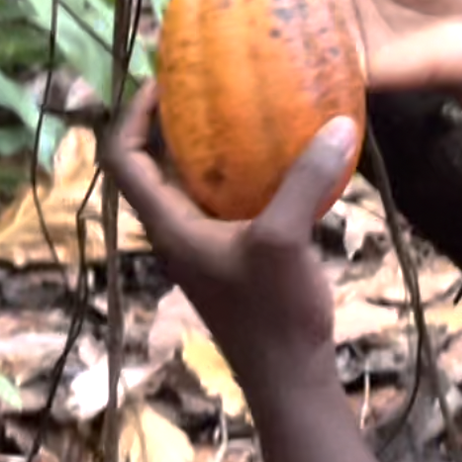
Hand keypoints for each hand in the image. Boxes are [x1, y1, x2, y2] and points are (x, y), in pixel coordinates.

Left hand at [100, 82, 358, 390]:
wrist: (289, 379)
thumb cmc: (272, 315)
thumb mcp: (285, 240)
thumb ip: (306, 181)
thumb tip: (337, 123)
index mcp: (169, 226)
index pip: (124, 160)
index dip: (131, 116)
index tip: (162, 82)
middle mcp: (178, 232)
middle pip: (154, 167)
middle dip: (171, 123)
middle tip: (205, 84)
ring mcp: (206, 246)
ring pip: (193, 184)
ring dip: (208, 147)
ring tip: (243, 109)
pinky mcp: (236, 256)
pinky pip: (228, 201)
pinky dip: (244, 173)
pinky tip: (284, 157)